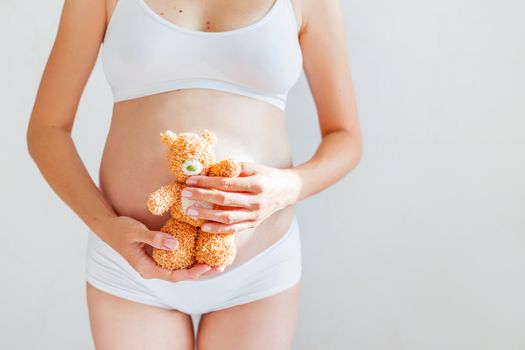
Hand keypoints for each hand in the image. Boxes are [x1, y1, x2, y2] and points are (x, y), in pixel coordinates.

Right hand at [97, 216, 223, 281]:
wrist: (108, 227)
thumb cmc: (121, 230)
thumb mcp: (137, 232)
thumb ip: (154, 238)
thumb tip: (175, 245)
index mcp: (147, 268)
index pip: (174, 275)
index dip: (192, 273)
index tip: (206, 266)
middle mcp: (153, 269)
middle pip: (181, 275)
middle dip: (200, 272)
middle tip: (220, 266)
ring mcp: (156, 264)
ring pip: (180, 269)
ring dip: (197, 266)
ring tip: (216, 262)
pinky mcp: (158, 256)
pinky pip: (176, 260)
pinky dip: (189, 258)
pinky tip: (201, 253)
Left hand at [181, 162, 300, 233]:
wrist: (287, 191)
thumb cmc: (268, 176)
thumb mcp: (254, 167)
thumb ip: (234, 168)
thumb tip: (211, 168)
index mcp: (256, 184)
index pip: (226, 183)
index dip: (207, 182)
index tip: (191, 180)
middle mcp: (256, 201)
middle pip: (224, 200)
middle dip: (202, 197)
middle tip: (185, 194)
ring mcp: (255, 215)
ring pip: (227, 218)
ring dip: (206, 215)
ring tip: (190, 211)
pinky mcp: (253, 224)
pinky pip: (234, 229)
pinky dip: (219, 229)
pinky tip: (205, 227)